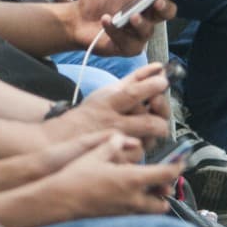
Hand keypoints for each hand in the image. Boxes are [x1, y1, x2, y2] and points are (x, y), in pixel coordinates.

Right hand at [46, 64, 171, 147]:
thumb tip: (159, 67)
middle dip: (161, 114)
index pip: (133, 94)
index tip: (163, 82)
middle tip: (160, 108)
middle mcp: (112, 123)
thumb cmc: (91, 113)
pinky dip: (144, 145)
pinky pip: (141, 153)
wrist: (64, 140)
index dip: (151, 87)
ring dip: (155, 132)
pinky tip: (140, 138)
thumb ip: (135, 79)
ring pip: (148, 140)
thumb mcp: (108, 91)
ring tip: (153, 125)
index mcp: (108, 102)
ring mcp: (116, 144)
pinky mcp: (118, 159)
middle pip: (147, 122)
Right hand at [46, 133, 181, 217]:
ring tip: (148, 187)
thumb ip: (116, 142)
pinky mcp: (114, 218)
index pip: (165, 175)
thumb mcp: (96, 151)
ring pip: (150, 211)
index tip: (181, 160)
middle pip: (162, 201)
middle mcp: (132, 199)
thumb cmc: (76, 175)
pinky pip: (136, 214)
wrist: (58, 201)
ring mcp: (124, 212)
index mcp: (131, 179)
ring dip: (154, 200)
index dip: (177, 167)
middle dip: (166, 190)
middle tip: (164, 177)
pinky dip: (139, 206)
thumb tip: (130, 140)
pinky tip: (128, 194)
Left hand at [68, 0, 186, 56]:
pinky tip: (107, 21)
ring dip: (140, 23)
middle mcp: (146, 16)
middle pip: (166, 14)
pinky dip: (117, 31)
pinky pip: (129, 43)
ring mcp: (138, 34)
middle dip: (165, 8)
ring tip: (130, 16)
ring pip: (148, 31)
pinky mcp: (127, 48)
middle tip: (157, 1)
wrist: (77, 17)